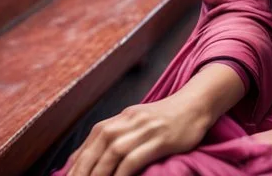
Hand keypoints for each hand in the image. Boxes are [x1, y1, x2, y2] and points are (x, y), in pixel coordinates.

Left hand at [63, 92, 213, 175]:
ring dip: (99, 174)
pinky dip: (122, 173)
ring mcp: (144, 129)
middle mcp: (127, 122)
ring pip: (113, 154)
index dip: (76, 165)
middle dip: (82, 172)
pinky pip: (135, 158)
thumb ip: (108, 137)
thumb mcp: (132, 123)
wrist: (195, 104)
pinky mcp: (160, 139)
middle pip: (97, 149)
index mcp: (119, 119)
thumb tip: (77, 158)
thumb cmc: (164, 119)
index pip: (89, 143)